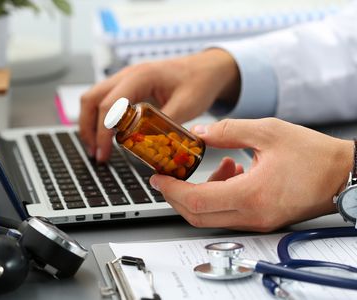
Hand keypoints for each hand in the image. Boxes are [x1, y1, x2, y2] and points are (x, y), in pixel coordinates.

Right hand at [79, 48, 239, 160]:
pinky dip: (100, 118)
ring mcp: (126, 78)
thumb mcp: (186, 106)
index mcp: (140, 77)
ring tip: (98, 148)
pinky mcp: (129, 86)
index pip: (109, 105)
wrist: (207, 68)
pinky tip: (108, 135)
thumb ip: (164, 125)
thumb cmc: (198, 81)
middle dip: (88, 129)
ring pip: (93, 98)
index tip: (104, 153)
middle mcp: (128, 75)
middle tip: (96, 153)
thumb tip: (147, 148)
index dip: (102, 132)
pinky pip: (105, 99)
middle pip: (91, 99)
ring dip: (90, 123)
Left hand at [150, 118, 353, 231]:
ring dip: (201, 192)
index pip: (196, 201)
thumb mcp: (267, 131)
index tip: (158, 177)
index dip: (172, 190)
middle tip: (170, 176)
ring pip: (211, 215)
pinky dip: (219, 194)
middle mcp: (252, 215)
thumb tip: (199, 132)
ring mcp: (257, 221)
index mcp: (252, 195)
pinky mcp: (261, 219)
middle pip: (197, 215)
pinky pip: (228, 213)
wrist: (343, 175)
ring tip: (219, 164)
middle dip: (177, 195)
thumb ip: (227, 131)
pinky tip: (232, 172)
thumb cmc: (314, 155)